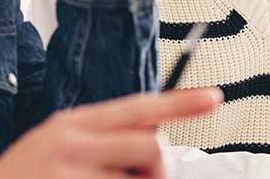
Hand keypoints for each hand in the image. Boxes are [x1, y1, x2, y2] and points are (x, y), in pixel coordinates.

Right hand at [0, 88, 222, 178]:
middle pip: (150, 146)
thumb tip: (153, 141)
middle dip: (157, 171)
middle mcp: (71, 143)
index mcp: (72, 124)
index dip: (179, 103)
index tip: (213, 98)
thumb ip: (100, 139)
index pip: (136, 107)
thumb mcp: (57, 146)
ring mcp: (70, 174)